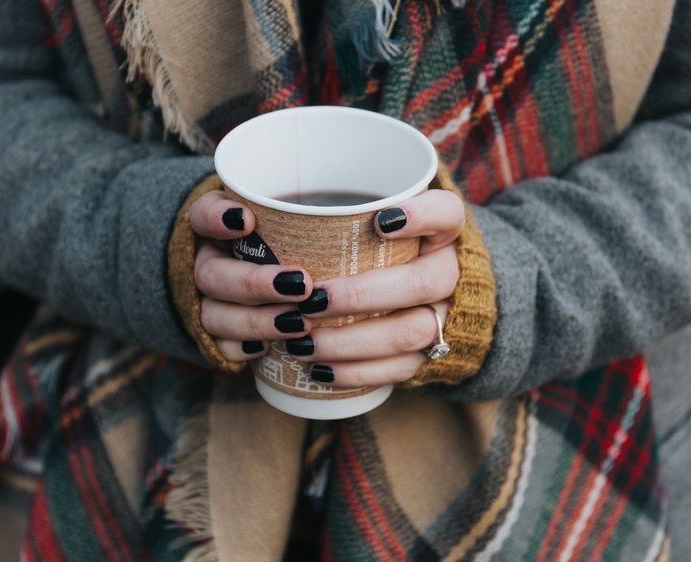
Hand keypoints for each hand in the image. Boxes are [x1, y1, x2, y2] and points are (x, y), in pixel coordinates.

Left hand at [188, 188, 464, 387]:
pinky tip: (318, 371)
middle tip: (310, 299)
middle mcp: (453, 270)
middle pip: (423, 282)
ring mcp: (446, 315)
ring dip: (352, 340)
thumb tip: (237, 217)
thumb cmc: (376, 243)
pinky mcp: (431, 353)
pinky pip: (401, 370)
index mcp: (443, 228)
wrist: (427, 288)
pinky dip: (357, 373)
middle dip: (363, 294)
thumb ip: (323, 204)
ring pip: (412, 332)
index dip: (421, 215)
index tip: (379, 221)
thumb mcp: (364, 213)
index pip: (447, 213)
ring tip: (301, 341)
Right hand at [189, 190, 316, 360]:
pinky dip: (241, 348)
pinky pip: (219, 346)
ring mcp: (209, 299)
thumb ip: (322, 213)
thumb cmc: (289, 236)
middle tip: (301, 285)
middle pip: (211, 274)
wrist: (260, 269)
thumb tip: (382, 223)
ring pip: (214, 315)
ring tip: (299, 322)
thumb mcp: (298, 217)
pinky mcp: (218, 333)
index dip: (217, 218)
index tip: (246, 220)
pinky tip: (267, 349)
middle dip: (254, 283)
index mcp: (219, 225)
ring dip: (256, 321)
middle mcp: (207, 261)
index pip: (202, 214)